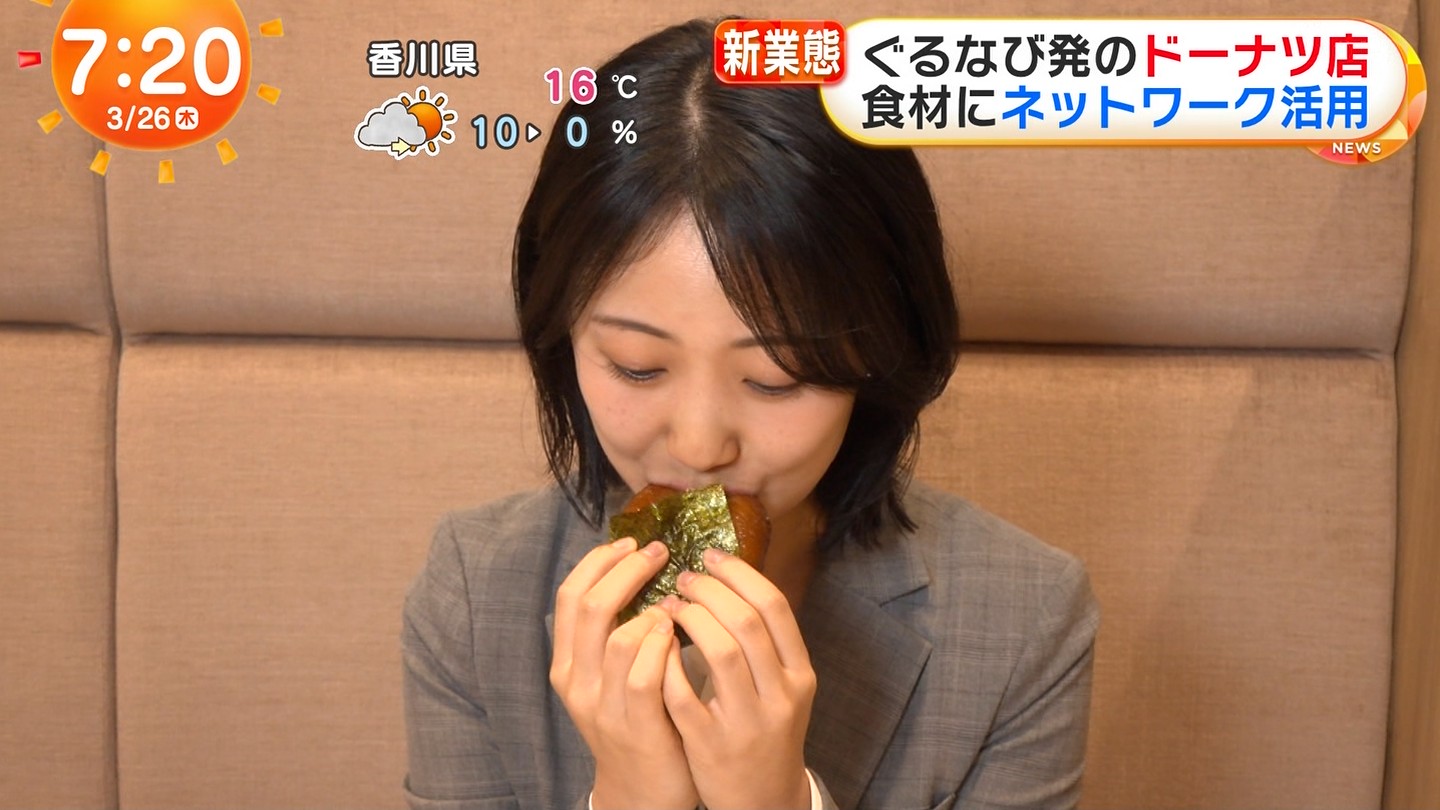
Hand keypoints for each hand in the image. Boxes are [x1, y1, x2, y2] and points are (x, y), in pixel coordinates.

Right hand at [550, 537, 699, 809]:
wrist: (643, 790)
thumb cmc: (639, 720)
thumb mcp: (613, 675)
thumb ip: (617, 631)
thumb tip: (639, 568)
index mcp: (567, 663)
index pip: (570, 595)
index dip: (600, 561)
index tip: (632, 542)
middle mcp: (576, 682)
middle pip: (591, 607)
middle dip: (628, 571)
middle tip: (659, 552)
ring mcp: (603, 706)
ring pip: (618, 638)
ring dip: (653, 609)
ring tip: (676, 599)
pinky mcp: (634, 725)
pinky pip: (645, 675)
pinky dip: (663, 646)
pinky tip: (679, 633)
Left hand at [662, 548, 815, 809]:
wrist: (762, 800)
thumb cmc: (765, 731)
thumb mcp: (782, 687)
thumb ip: (763, 642)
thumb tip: (728, 578)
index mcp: (799, 674)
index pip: (775, 607)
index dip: (740, 574)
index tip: (712, 555)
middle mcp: (779, 695)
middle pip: (747, 622)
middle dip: (710, 591)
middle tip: (683, 578)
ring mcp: (746, 721)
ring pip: (722, 652)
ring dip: (690, 619)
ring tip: (669, 606)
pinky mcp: (711, 744)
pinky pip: (684, 693)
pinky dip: (666, 662)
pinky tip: (653, 645)